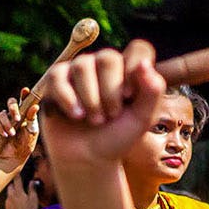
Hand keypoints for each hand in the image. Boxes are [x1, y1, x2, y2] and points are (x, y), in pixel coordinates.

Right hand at [0, 90, 38, 169]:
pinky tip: (6, 135)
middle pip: (11, 103)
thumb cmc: (27, 144)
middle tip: (18, 118)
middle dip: (13, 108)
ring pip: (2, 114)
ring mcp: (5, 121)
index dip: (24, 94)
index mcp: (25, 113)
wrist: (14, 157)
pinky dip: (0, 128)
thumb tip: (35, 106)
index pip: (24, 100)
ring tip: (12, 133)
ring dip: (7, 123)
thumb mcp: (32, 131)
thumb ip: (33, 118)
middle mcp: (14, 115)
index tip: (25, 90)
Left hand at [4, 173, 42, 208]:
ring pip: (9, 192)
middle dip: (14, 183)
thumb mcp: (34, 199)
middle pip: (10, 185)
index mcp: (18, 192)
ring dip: (13, 191)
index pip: (17, 180)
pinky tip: (18, 201)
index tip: (19, 171)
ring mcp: (8, 201)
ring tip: (20, 193)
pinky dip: (12, 198)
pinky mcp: (6, 207)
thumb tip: (32, 181)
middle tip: (20, 182)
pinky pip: (8, 199)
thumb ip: (32, 189)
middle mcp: (11, 196)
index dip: (18, 174)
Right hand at [40, 40, 164, 166]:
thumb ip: (153, 90)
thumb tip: (144, 64)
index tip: (128, 96)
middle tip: (109, 116)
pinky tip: (74, 115)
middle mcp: (103, 65)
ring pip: (82, 66)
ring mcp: (78, 71)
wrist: (86, 159)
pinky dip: (67, 97)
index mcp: (129, 70)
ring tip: (92, 119)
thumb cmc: (115, 138)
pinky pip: (58, 76)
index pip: (138, 50)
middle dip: (109, 92)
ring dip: (89, 98)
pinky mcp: (55, 82)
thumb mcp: (143, 118)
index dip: (133, 69)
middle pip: (107, 58)